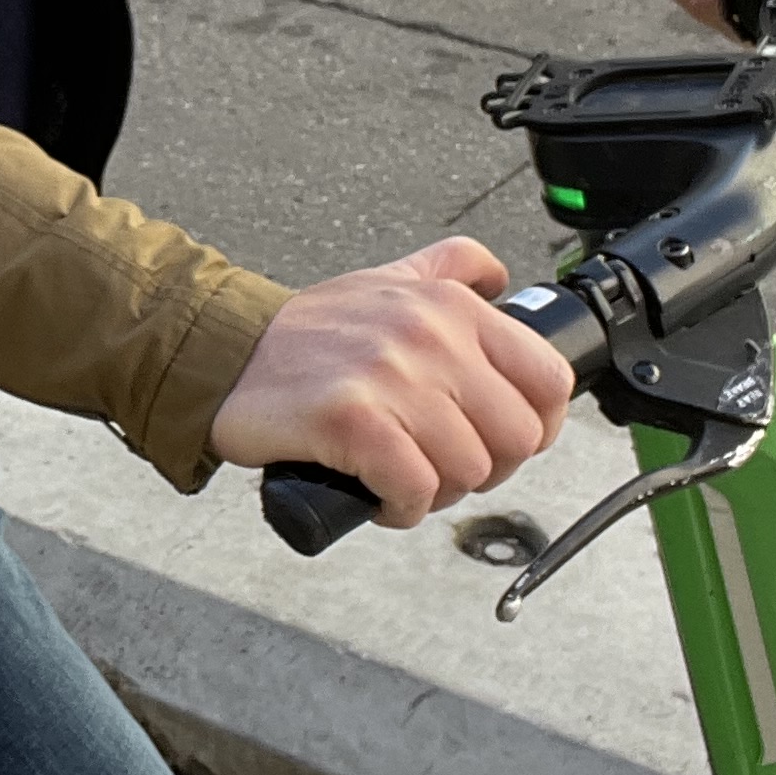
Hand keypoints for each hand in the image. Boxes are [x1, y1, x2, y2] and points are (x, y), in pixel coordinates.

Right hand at [209, 237, 571, 526]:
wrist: (226, 353)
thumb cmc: (306, 332)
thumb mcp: (388, 279)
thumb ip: (450, 267)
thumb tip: (499, 275)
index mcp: (450, 306)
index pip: (549, 380)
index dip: (537, 426)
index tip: (502, 439)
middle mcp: (430, 336)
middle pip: (516, 438)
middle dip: (484, 467)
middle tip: (440, 465)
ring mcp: (392, 377)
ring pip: (468, 471)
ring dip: (436, 492)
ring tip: (400, 477)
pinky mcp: (353, 420)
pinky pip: (415, 489)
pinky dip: (400, 507)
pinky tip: (377, 494)